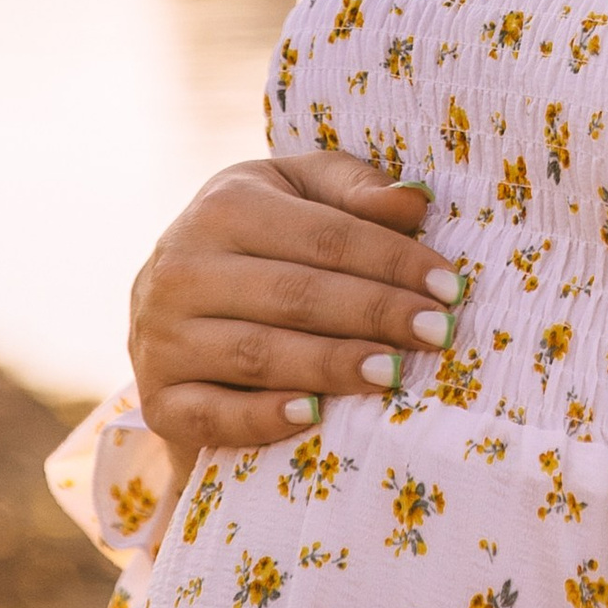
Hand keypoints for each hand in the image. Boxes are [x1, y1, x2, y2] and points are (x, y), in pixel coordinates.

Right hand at [128, 154, 463, 467]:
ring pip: (258, 354)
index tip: (450, 286)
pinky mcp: (157, 399)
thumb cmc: (261, 239)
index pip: (325, 236)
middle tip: (437, 333)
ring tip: (394, 373)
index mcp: (224, 205)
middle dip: (376, 314)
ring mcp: (161, 336)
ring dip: (332, 366)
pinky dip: (263, 418)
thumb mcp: (300, 194)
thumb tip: (415, 201)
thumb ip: (354, 189)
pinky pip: (213, 414)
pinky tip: (314, 414)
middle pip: (296, 295)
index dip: (393, 261)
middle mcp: (182, 268)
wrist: (175, 307)